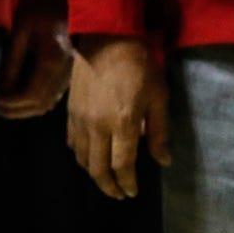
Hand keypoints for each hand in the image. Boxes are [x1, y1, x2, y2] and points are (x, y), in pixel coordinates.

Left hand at [0, 5, 71, 118]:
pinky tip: (19, 97)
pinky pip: (53, 95)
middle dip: (17, 110)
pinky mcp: (67, 71)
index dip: (13, 102)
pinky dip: (36, 102)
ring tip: (3, 106)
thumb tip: (1, 86)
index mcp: (53, 60)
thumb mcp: (20, 32)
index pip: (33, 94)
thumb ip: (13, 61)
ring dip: (26, 109)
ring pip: (49, 102)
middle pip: (42, 104)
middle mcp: (65, 71)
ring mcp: (69, 72)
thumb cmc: (38, 7)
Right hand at [67, 35, 169, 198]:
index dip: (127, 184)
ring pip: (81, 156)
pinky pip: (71, 139)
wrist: (107, 39)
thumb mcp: (159, 98)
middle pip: (97, 167)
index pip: (122, 166)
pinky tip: (87, 154)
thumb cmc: (140, 67)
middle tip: (118, 193)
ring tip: (103, 177)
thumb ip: (159, 132)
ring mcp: (80, 117)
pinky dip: (78, 152)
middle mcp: (98, 125)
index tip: (132, 192)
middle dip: (108, 185)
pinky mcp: (70, 108)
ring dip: (92, 171)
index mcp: (123, 124)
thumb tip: (162, 160)